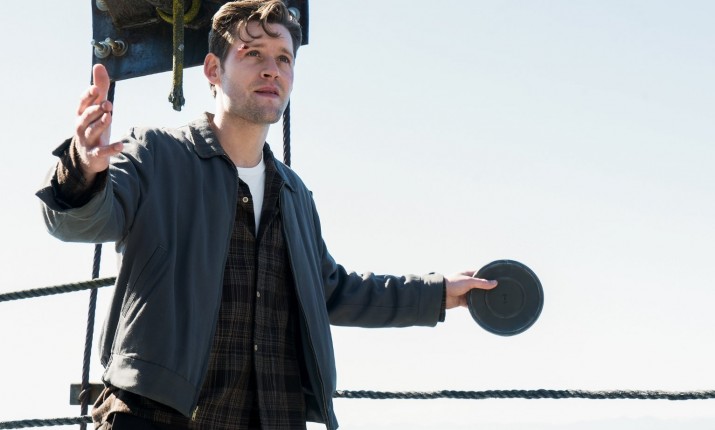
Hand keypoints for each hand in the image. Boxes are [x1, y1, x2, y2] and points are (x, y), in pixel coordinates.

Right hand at [73, 64, 122, 183]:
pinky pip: (101, 152)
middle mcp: (81, 126)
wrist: (87, 156)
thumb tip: (99, 65)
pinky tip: (120, 146)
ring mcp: (87, 140)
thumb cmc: (93, 125)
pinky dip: (110, 149)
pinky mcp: (95, 154)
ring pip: (92, 131)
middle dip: (96, 109)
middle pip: (87, 116)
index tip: (96, 89)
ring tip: (110, 117)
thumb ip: (100, 88)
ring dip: (100, 124)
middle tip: (108, 104)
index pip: (82, 103)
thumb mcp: (97, 107)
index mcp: (81, 113)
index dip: (88, 96)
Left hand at [445, 270, 497, 308]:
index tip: (498, 279)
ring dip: (481, 298)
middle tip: (498, 291)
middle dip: (486, 289)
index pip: (480, 274)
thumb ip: (482, 283)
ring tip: (492, 300)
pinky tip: (483, 307)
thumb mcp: (469, 281)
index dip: (488, 276)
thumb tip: (495, 283)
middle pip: (479, 286)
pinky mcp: (462, 301)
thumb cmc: (453, 284)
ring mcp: (464, 292)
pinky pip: (471, 303)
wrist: (441, 295)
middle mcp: (466, 283)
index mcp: (467, 274)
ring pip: (476, 295)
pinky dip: (475, 305)